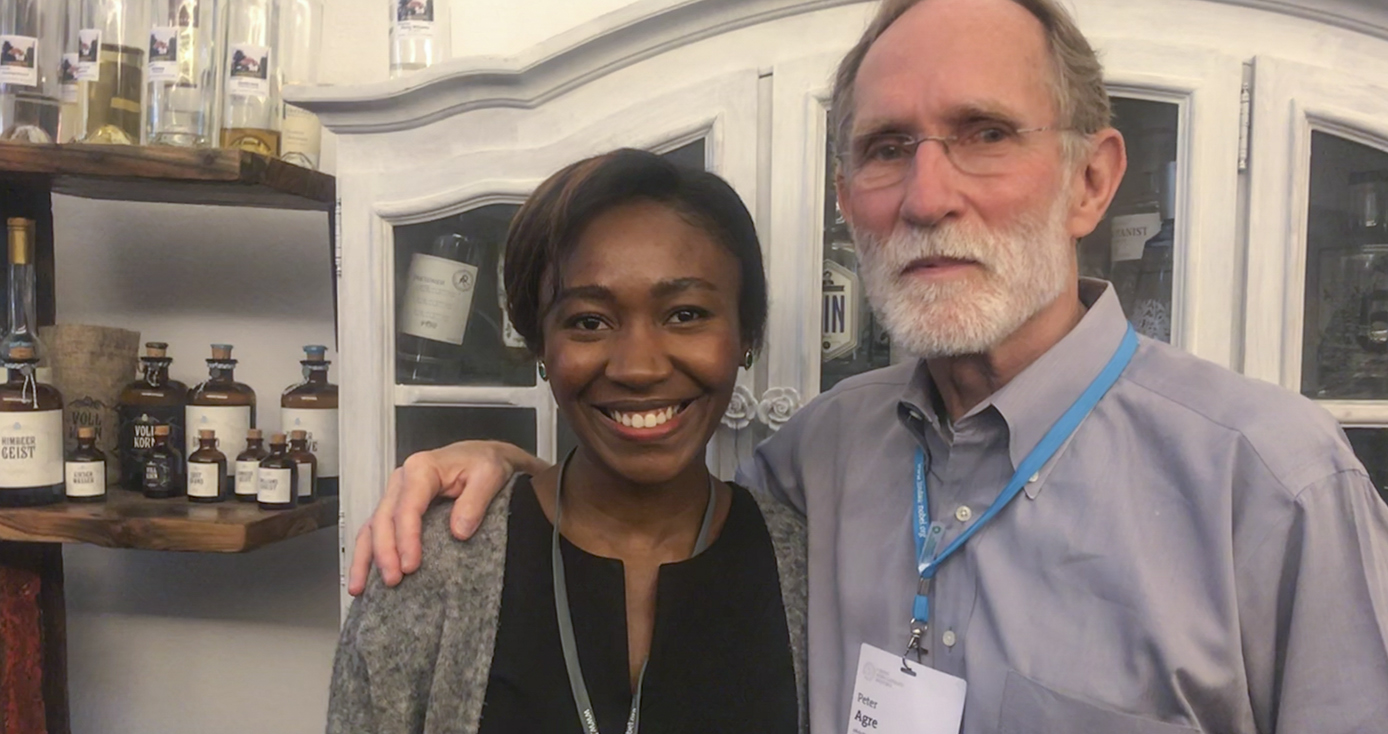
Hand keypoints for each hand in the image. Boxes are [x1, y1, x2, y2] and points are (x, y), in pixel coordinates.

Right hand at [347, 440, 546, 594]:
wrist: (484, 456)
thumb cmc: (485, 463)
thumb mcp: (490, 474)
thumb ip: (475, 501)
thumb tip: (459, 532)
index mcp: (422, 468)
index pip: (407, 507)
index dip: (406, 538)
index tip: (411, 566)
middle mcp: (402, 480)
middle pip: (384, 519)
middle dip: (385, 552)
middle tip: (394, 581)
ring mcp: (396, 494)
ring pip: (372, 527)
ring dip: (366, 558)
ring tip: (362, 588)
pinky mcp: (396, 508)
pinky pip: (375, 531)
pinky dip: (367, 554)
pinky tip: (363, 579)